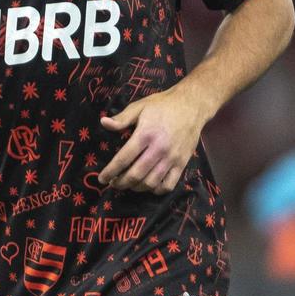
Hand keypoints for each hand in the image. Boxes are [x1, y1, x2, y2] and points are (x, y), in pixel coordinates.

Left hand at [97, 86, 211, 193]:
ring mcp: (172, 158)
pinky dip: (156, 190)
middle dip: (121, 183)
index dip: (111, 171)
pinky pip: (168, 184)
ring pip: (151, 183)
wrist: (192, 105)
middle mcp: (159, 149)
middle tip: (113, 183)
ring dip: (136, 188)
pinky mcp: (182, 163)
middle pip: (136, 174)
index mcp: (145, 134)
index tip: (102, 178)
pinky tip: (148, 185)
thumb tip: (103, 123)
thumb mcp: (140, 106)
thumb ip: (122, 118)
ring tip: (128, 185)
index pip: (124, 158)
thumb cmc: (163, 105)